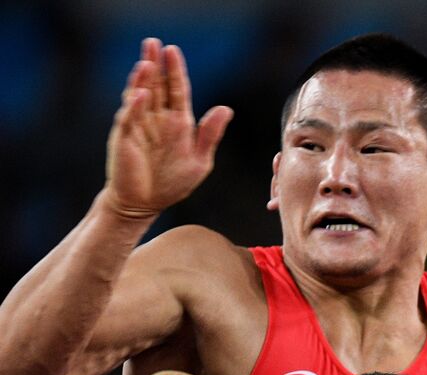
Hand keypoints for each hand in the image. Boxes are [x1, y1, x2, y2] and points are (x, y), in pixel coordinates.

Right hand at [103, 38, 232, 220]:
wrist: (145, 203)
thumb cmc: (172, 183)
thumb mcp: (199, 161)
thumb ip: (210, 135)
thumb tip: (226, 109)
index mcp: (177, 122)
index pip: (177, 91)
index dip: (175, 71)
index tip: (173, 50)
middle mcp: (156, 119)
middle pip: (156, 86)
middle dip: (155, 64)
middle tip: (154, 42)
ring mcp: (139, 126)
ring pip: (140, 96)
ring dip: (143, 78)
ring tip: (147, 60)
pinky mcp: (125, 138)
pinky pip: (129, 118)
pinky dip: (135, 106)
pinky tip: (141, 93)